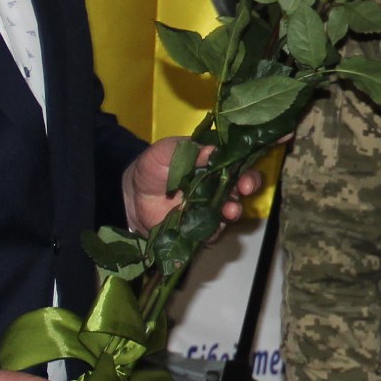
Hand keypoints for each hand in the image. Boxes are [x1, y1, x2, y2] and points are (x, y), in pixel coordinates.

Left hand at [124, 137, 262, 232]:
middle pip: (242, 184)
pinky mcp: (202, 227)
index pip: (237, 160)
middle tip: (245, 187)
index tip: (246, 168)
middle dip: (248, 184)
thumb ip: (188, 149)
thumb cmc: (151, 169)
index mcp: (212, 163)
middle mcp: (217, 184)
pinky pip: (214, 230)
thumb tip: (213, 149)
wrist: (132, 198)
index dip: (247, 161)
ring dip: (235, 209)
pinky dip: (216, 229)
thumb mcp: (164, 152)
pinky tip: (212, 227)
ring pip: (232, 208)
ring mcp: (211, 207)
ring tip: (230, 210)